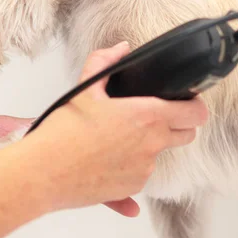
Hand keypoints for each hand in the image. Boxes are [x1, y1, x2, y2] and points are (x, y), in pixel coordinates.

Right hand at [24, 42, 207, 216]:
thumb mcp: (83, 89)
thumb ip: (104, 62)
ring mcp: (143, 170)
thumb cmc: (63, 132)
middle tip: (152, 116)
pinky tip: (108, 160)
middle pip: (187, 134)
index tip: (183, 101)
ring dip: (150, 145)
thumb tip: (121, 48)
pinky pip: (141, 174)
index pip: (195, 113)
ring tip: (118, 138)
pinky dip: (131, 166)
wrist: (42, 173)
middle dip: (177, 124)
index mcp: (147, 117)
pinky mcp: (132, 189)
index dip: (194, 105)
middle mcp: (152, 146)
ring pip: (160, 154)